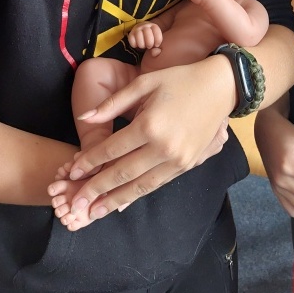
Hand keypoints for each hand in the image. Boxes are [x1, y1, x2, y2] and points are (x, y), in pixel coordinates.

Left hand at [52, 57, 235, 221]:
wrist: (221, 87)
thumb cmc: (180, 79)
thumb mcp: (145, 83)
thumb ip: (113, 103)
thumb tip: (84, 117)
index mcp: (149, 124)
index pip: (112, 149)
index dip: (89, 161)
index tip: (72, 170)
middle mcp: (163, 147)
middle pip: (122, 173)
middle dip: (96, 189)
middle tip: (76, 203)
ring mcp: (177, 159)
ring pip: (140, 186)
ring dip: (115, 200)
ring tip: (95, 212)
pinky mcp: (187, 165)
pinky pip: (158, 184)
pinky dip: (138, 195)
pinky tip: (123, 202)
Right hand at [127, 21, 162, 53]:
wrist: (141, 32)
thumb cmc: (151, 39)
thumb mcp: (155, 42)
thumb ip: (157, 48)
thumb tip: (156, 52)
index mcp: (154, 26)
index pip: (157, 33)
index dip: (157, 41)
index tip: (156, 45)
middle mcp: (145, 26)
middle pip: (148, 34)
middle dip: (149, 43)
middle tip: (149, 46)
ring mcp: (137, 29)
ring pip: (139, 36)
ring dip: (142, 45)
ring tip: (143, 46)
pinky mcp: (130, 33)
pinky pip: (131, 40)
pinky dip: (134, 45)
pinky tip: (137, 45)